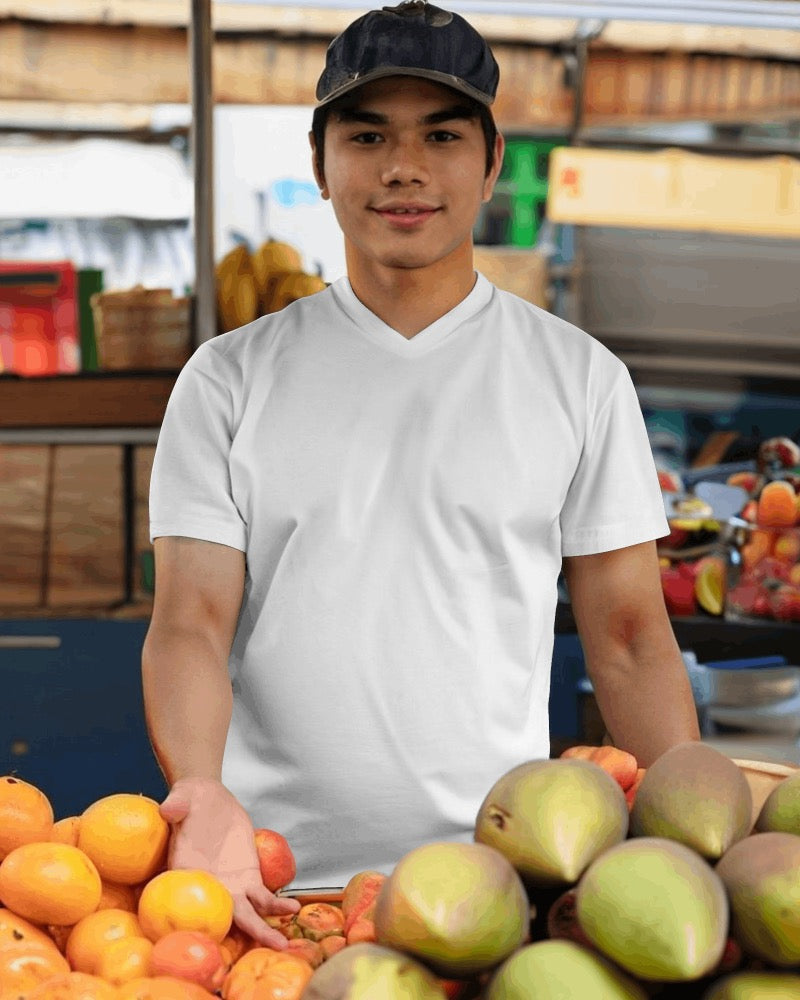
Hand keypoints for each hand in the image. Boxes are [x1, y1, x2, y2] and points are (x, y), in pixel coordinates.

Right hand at [159, 778, 300, 948]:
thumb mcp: (183, 796)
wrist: (210, 799)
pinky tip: (293, 908)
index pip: (189, 907)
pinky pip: (263, 897)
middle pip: (225, 918)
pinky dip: (276, 905)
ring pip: (247, 915)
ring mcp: (230, 887)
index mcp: (184, 876)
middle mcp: (208, 889)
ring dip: (264, 930)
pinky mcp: (248, 878)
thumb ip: (177, 804)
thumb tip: (169, 808)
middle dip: (247, 933)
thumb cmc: (190, 799)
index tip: (214, 941)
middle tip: (265, 947)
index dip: (199, 926)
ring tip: (282, 943)